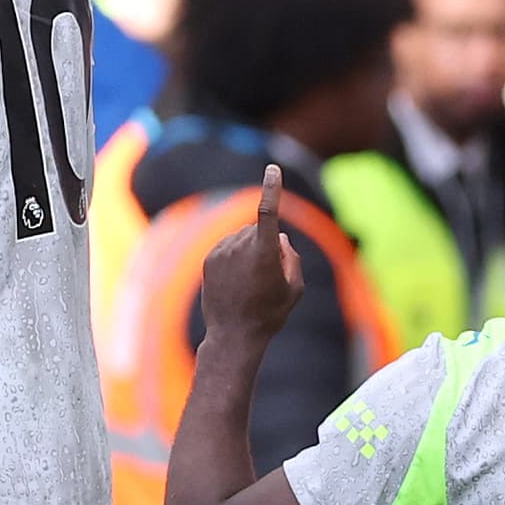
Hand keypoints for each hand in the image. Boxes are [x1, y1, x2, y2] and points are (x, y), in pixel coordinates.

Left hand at [196, 164, 305, 342]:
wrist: (233, 335)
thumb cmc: (270, 313)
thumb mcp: (294, 288)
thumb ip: (292, 257)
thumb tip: (279, 238)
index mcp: (263, 252)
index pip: (268, 212)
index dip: (272, 189)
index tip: (273, 169)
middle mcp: (239, 247)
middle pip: (259, 231)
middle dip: (266, 244)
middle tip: (268, 277)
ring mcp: (222, 252)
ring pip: (242, 238)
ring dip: (249, 251)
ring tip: (249, 284)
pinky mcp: (209, 259)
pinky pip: (228, 247)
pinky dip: (235, 257)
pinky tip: (236, 282)